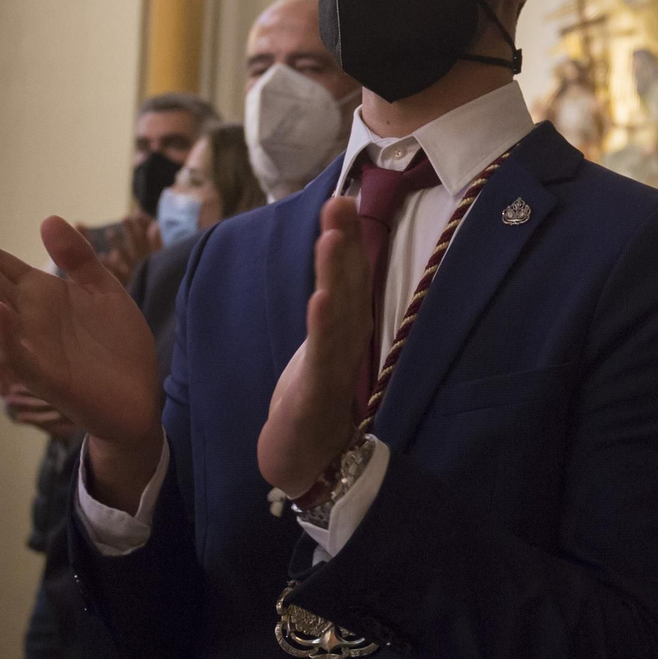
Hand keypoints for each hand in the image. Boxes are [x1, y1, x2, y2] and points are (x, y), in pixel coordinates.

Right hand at [0, 200, 161, 504]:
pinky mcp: (47, 377)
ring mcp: (32, 346)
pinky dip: (6, 334)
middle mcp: (26, 317)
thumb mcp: (102, 290)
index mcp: (39, 294)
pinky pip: (20, 355)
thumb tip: (48, 218)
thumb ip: (77, 258)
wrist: (139, 397)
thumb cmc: (115, 344)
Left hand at [256, 197, 370, 498]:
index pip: (348, 276)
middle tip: (338, 202)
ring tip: (331, 237)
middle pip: (347, 285)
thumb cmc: (315, 399)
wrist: (308, 461)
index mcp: (346, 326)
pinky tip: (320, 298)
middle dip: (344, 243)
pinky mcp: (319, 393)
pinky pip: (322, 354)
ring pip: (337, 312)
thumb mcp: (322, 345)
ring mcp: (336, 366)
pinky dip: (323, 326)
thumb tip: (333, 263)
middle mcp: (349, 340)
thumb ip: (330, 306)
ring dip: (335, 273)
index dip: (347, 238)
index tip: (341, 197)